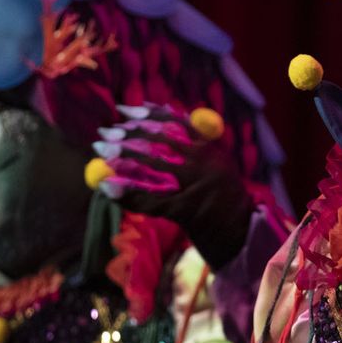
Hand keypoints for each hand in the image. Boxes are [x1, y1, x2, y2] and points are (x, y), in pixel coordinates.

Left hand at [94, 104, 255, 267]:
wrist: (239, 232)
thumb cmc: (222, 196)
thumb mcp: (215, 163)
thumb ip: (193, 141)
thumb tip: (161, 113)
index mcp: (210, 149)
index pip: (176, 124)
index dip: (147, 114)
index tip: (123, 110)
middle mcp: (204, 164)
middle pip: (160, 143)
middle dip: (128, 135)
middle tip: (104, 132)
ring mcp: (196, 187)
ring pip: (153, 168)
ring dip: (123, 159)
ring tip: (101, 153)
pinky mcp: (186, 211)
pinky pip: (150, 202)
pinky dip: (128, 194)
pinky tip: (109, 188)